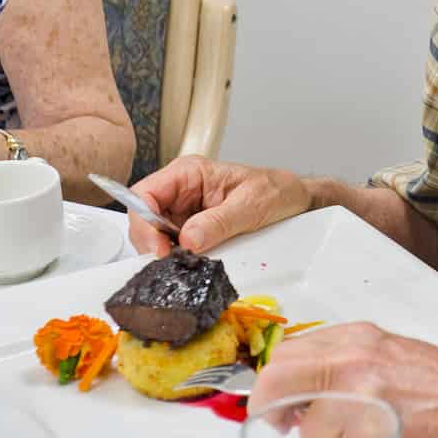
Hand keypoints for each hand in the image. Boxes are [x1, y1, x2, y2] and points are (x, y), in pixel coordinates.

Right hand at [126, 156, 310, 255]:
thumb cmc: (275, 191)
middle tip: (171, 264)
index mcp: (189, 173)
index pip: (145, 194)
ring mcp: (185, 211)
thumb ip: (219, 222)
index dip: (143, 222)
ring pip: (155, 235)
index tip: (159, 249)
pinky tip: (191, 265)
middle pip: (144, 218)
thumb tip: (188, 240)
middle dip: (151, 242)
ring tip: (184, 264)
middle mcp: (181, 191)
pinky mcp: (193, 230)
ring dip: (164, 253)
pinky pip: (175, 245)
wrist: (294, 201)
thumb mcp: (251, 205)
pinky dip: (178, 258)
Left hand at [247, 321, 437, 437]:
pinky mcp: (378, 426)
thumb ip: (347, 364)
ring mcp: (365, 390)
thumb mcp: (391, 355)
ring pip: (308, 427)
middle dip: (273, 410)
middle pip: (279, 379)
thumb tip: (306, 390)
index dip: (273, 385)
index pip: (287, 353)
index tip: (276, 404)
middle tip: (285, 427)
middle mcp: (355, 356)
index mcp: (357, 338)